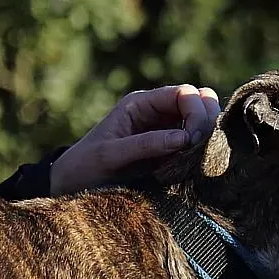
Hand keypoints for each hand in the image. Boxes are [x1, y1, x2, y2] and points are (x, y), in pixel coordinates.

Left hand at [50, 84, 220, 194]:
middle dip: (206, 120)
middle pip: (199, 101)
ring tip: (198, 160)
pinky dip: (200, 153)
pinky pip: (194, 146)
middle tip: (200, 148)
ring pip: (201, 123)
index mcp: (141, 104)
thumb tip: (185, 139)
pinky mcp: (168, 153)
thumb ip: (146, 145)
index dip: (196, 111)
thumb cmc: (86, 165)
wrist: (71, 185)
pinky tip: (194, 168)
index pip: (184, 93)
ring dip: (206, 138)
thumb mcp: (111, 154)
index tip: (193, 139)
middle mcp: (157, 113)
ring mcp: (165, 132)